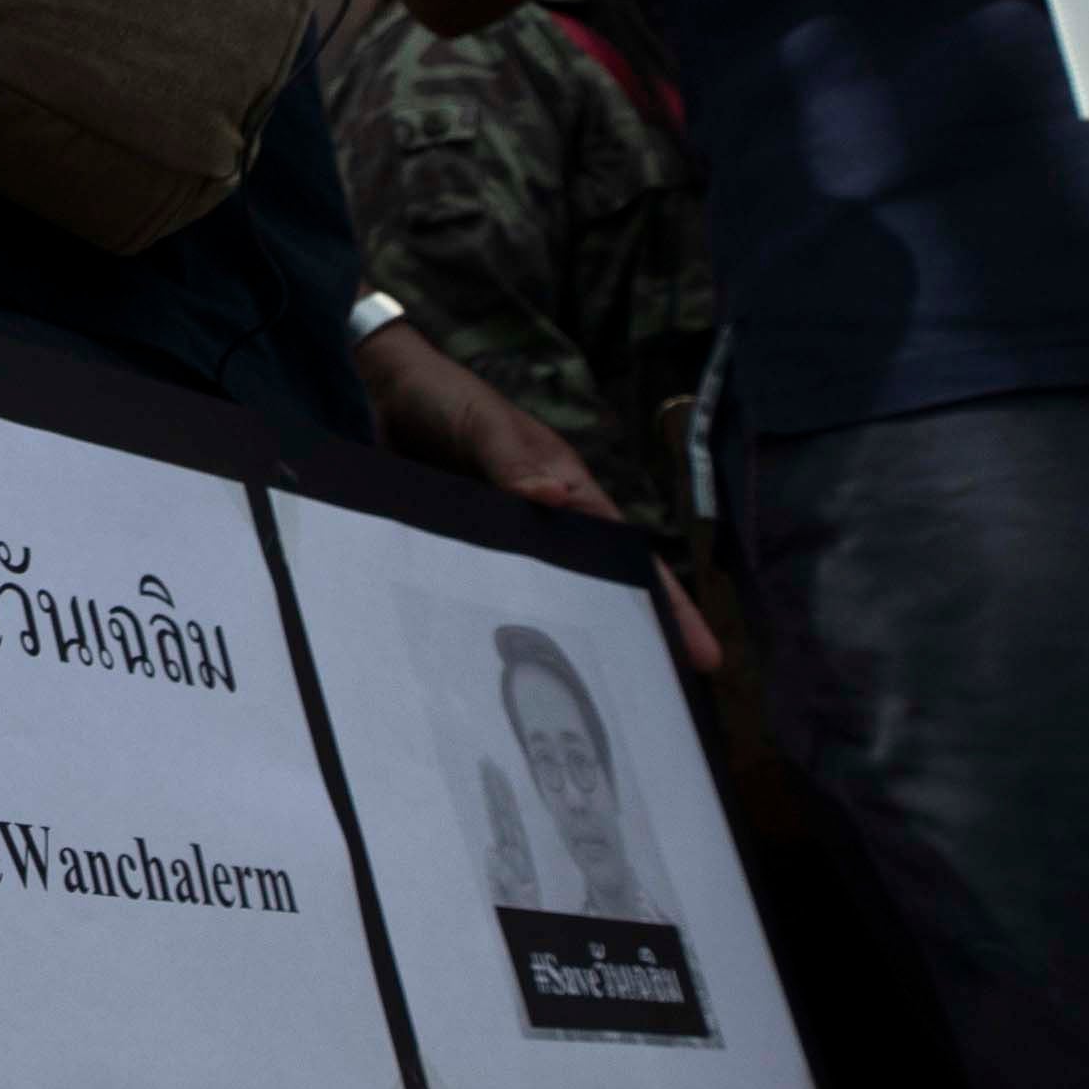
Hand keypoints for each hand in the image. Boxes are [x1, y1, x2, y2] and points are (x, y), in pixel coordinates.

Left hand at [356, 323, 724, 667]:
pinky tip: (495, 671)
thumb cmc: (449, 398)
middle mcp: (543, 520)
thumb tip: (557, 500)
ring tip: (582, 700)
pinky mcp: (459, 547)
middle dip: (628, 636)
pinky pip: (486, 592)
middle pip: (594, 586)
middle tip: (655, 697)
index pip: (627, 555)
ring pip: (542, 597)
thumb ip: (512, 463)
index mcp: (567, 489)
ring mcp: (501, 537)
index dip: (665, 603)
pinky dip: (499, 623)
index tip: (702, 652)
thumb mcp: (485, 426)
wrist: (387, 388)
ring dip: (559, 639)